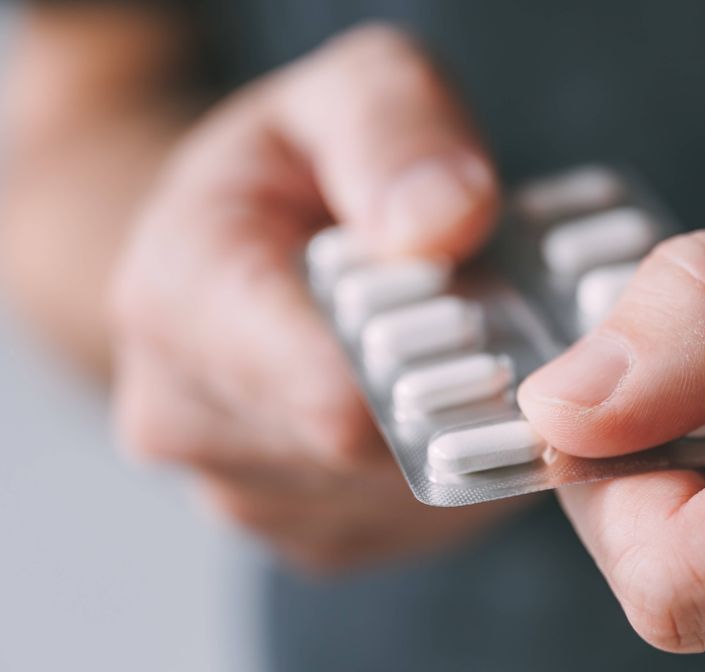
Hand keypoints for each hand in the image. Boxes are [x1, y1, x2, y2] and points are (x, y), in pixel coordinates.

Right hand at [111, 25, 515, 570]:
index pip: (329, 398)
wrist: (232, 245)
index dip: (437, 382)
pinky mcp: (296, 531)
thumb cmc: (299, 165)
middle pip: (375, 461)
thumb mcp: (351, 92)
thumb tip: (449, 222)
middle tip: (508, 339)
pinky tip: (446, 409)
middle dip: (457, 405)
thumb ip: (397, 133)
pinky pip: (401, 528)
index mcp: (181, 298)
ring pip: (398, 502)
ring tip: (473, 363)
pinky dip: (445, 474)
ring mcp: (237, 490)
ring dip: (458, 442)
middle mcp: (184, 416)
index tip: (500, 342)